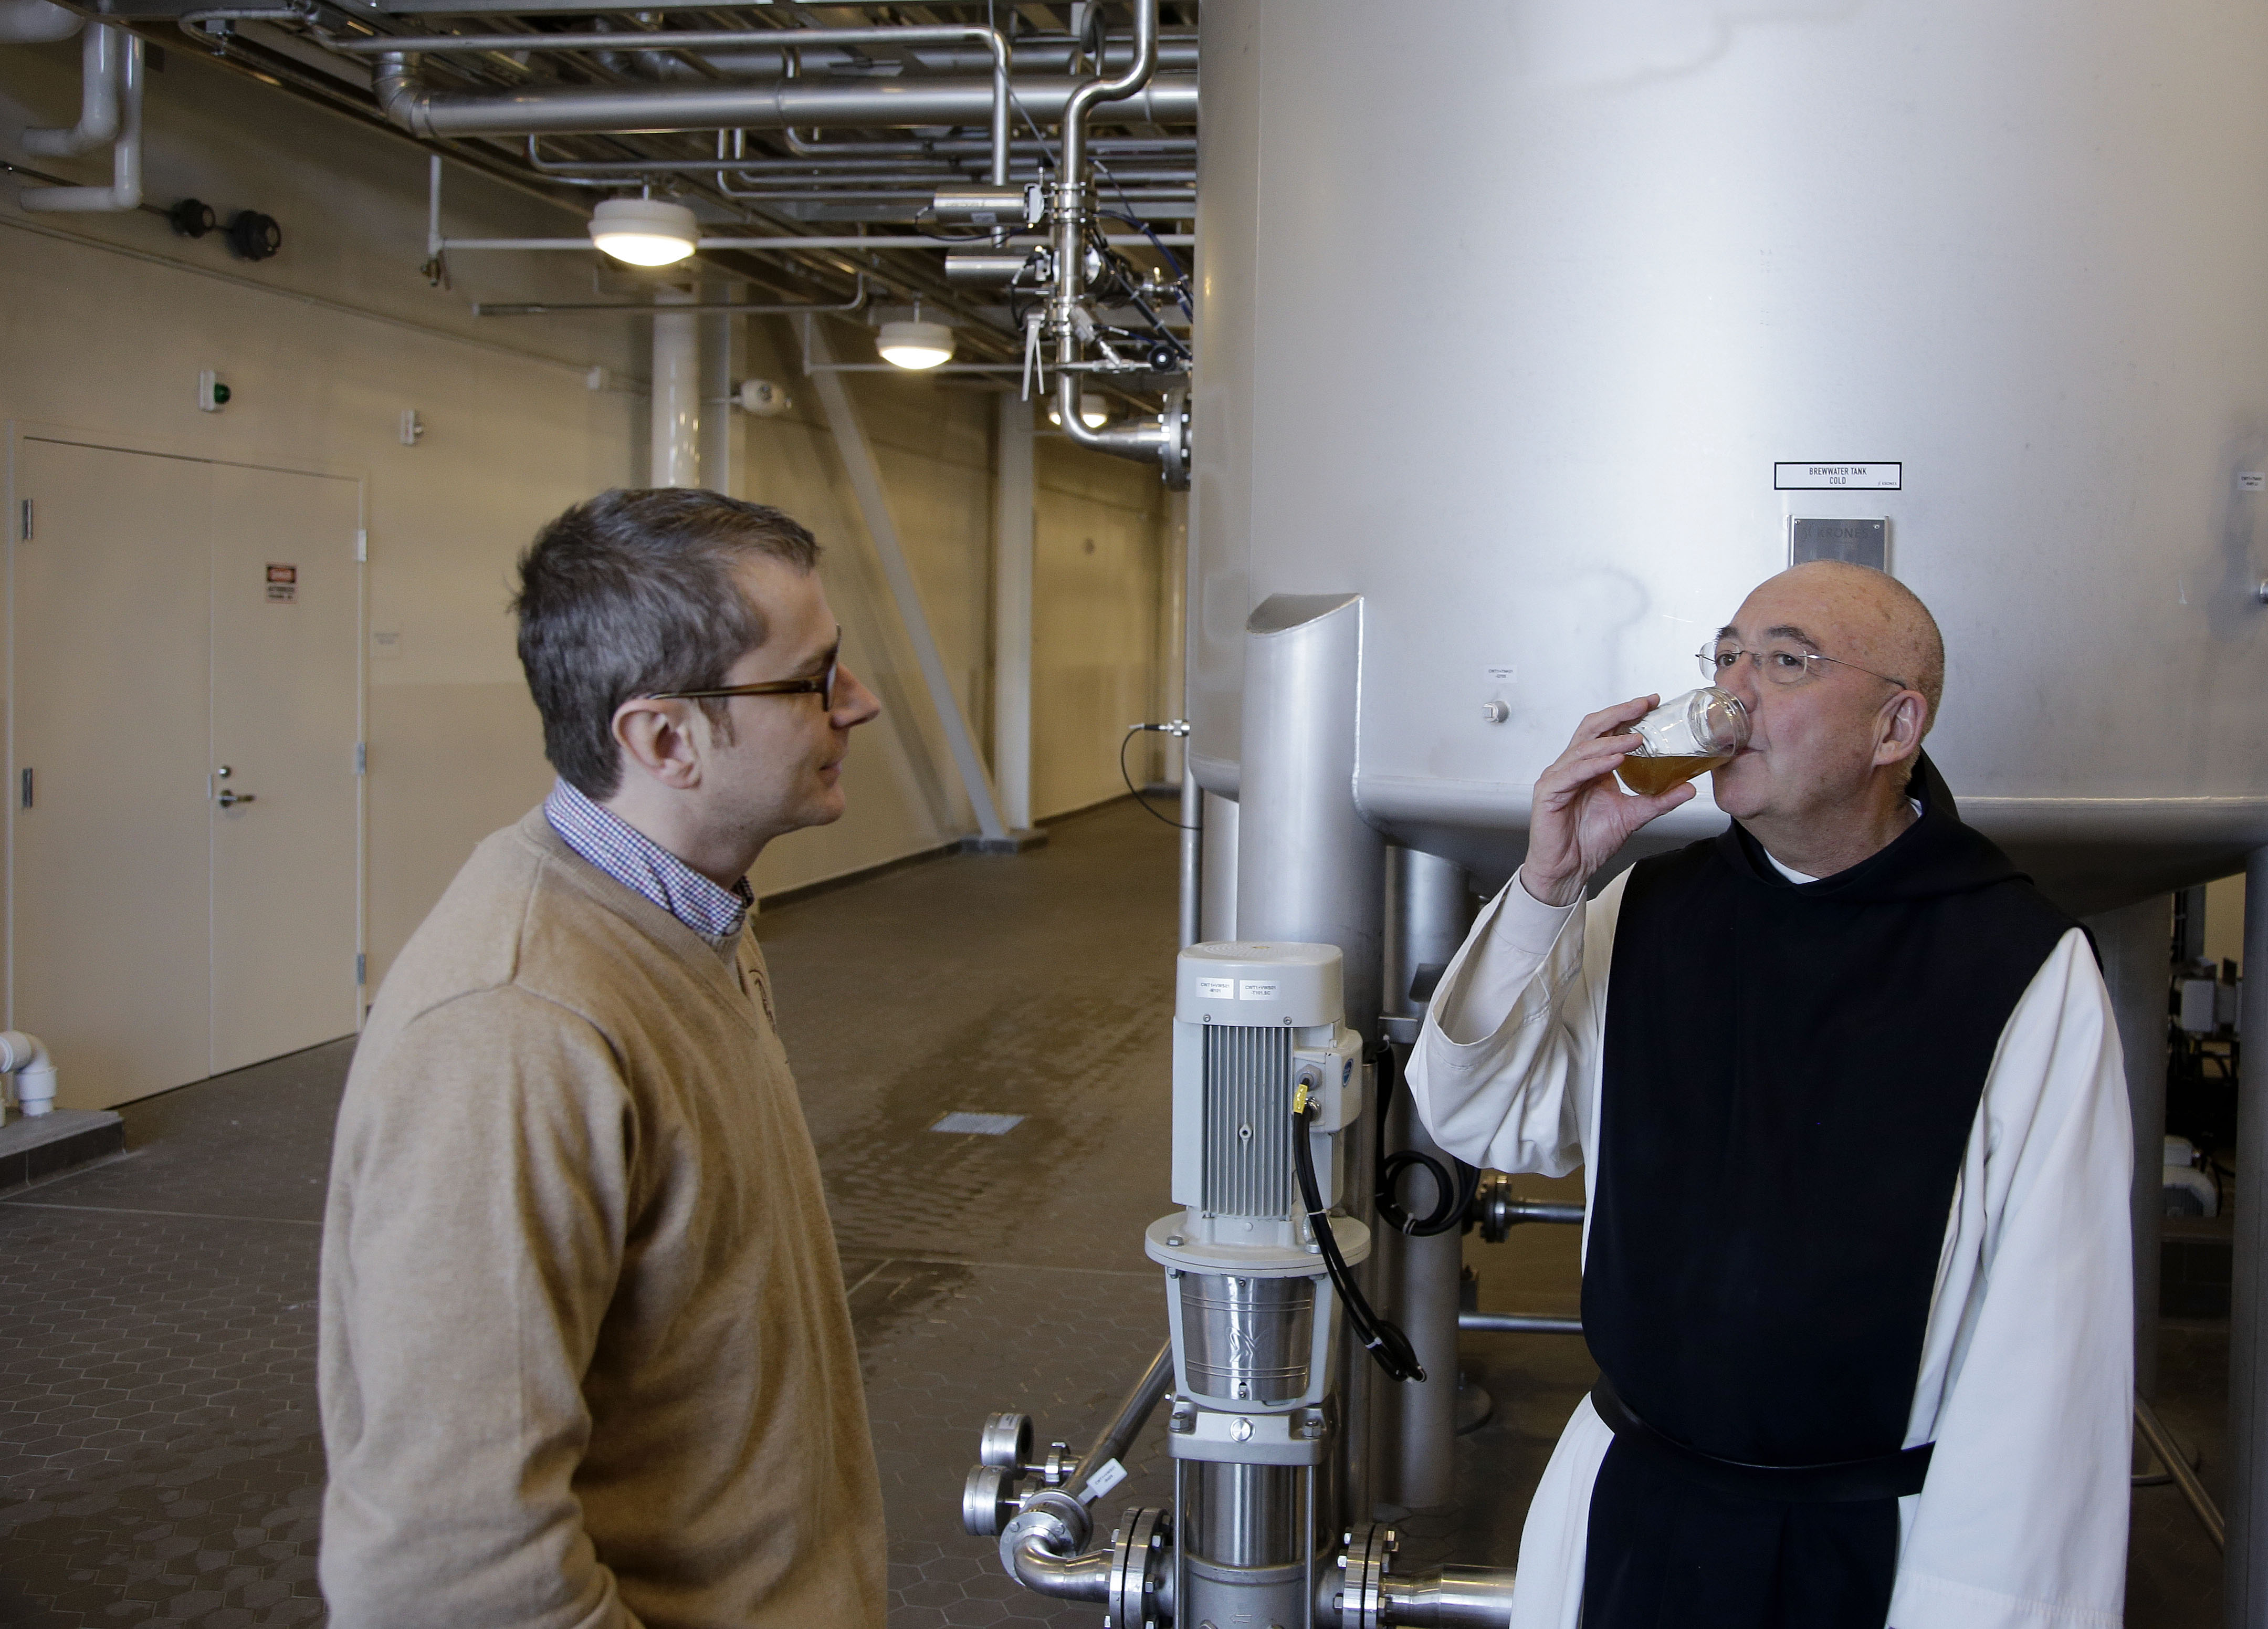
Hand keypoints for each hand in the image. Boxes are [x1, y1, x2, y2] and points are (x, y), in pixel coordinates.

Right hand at [1521, 696, 1698, 906]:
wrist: (1568, 870)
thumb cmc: (1589, 842)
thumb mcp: (1633, 815)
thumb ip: (1658, 800)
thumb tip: (1688, 787)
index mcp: (1591, 768)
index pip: (1607, 730)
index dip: (1627, 714)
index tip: (1652, 703)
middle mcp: (1573, 767)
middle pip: (1593, 728)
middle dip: (1619, 713)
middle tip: (1644, 705)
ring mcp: (1559, 777)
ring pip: (1584, 747)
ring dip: (1612, 740)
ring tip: (1637, 737)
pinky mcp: (1549, 792)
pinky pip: (1573, 772)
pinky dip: (1595, 764)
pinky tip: (1615, 760)